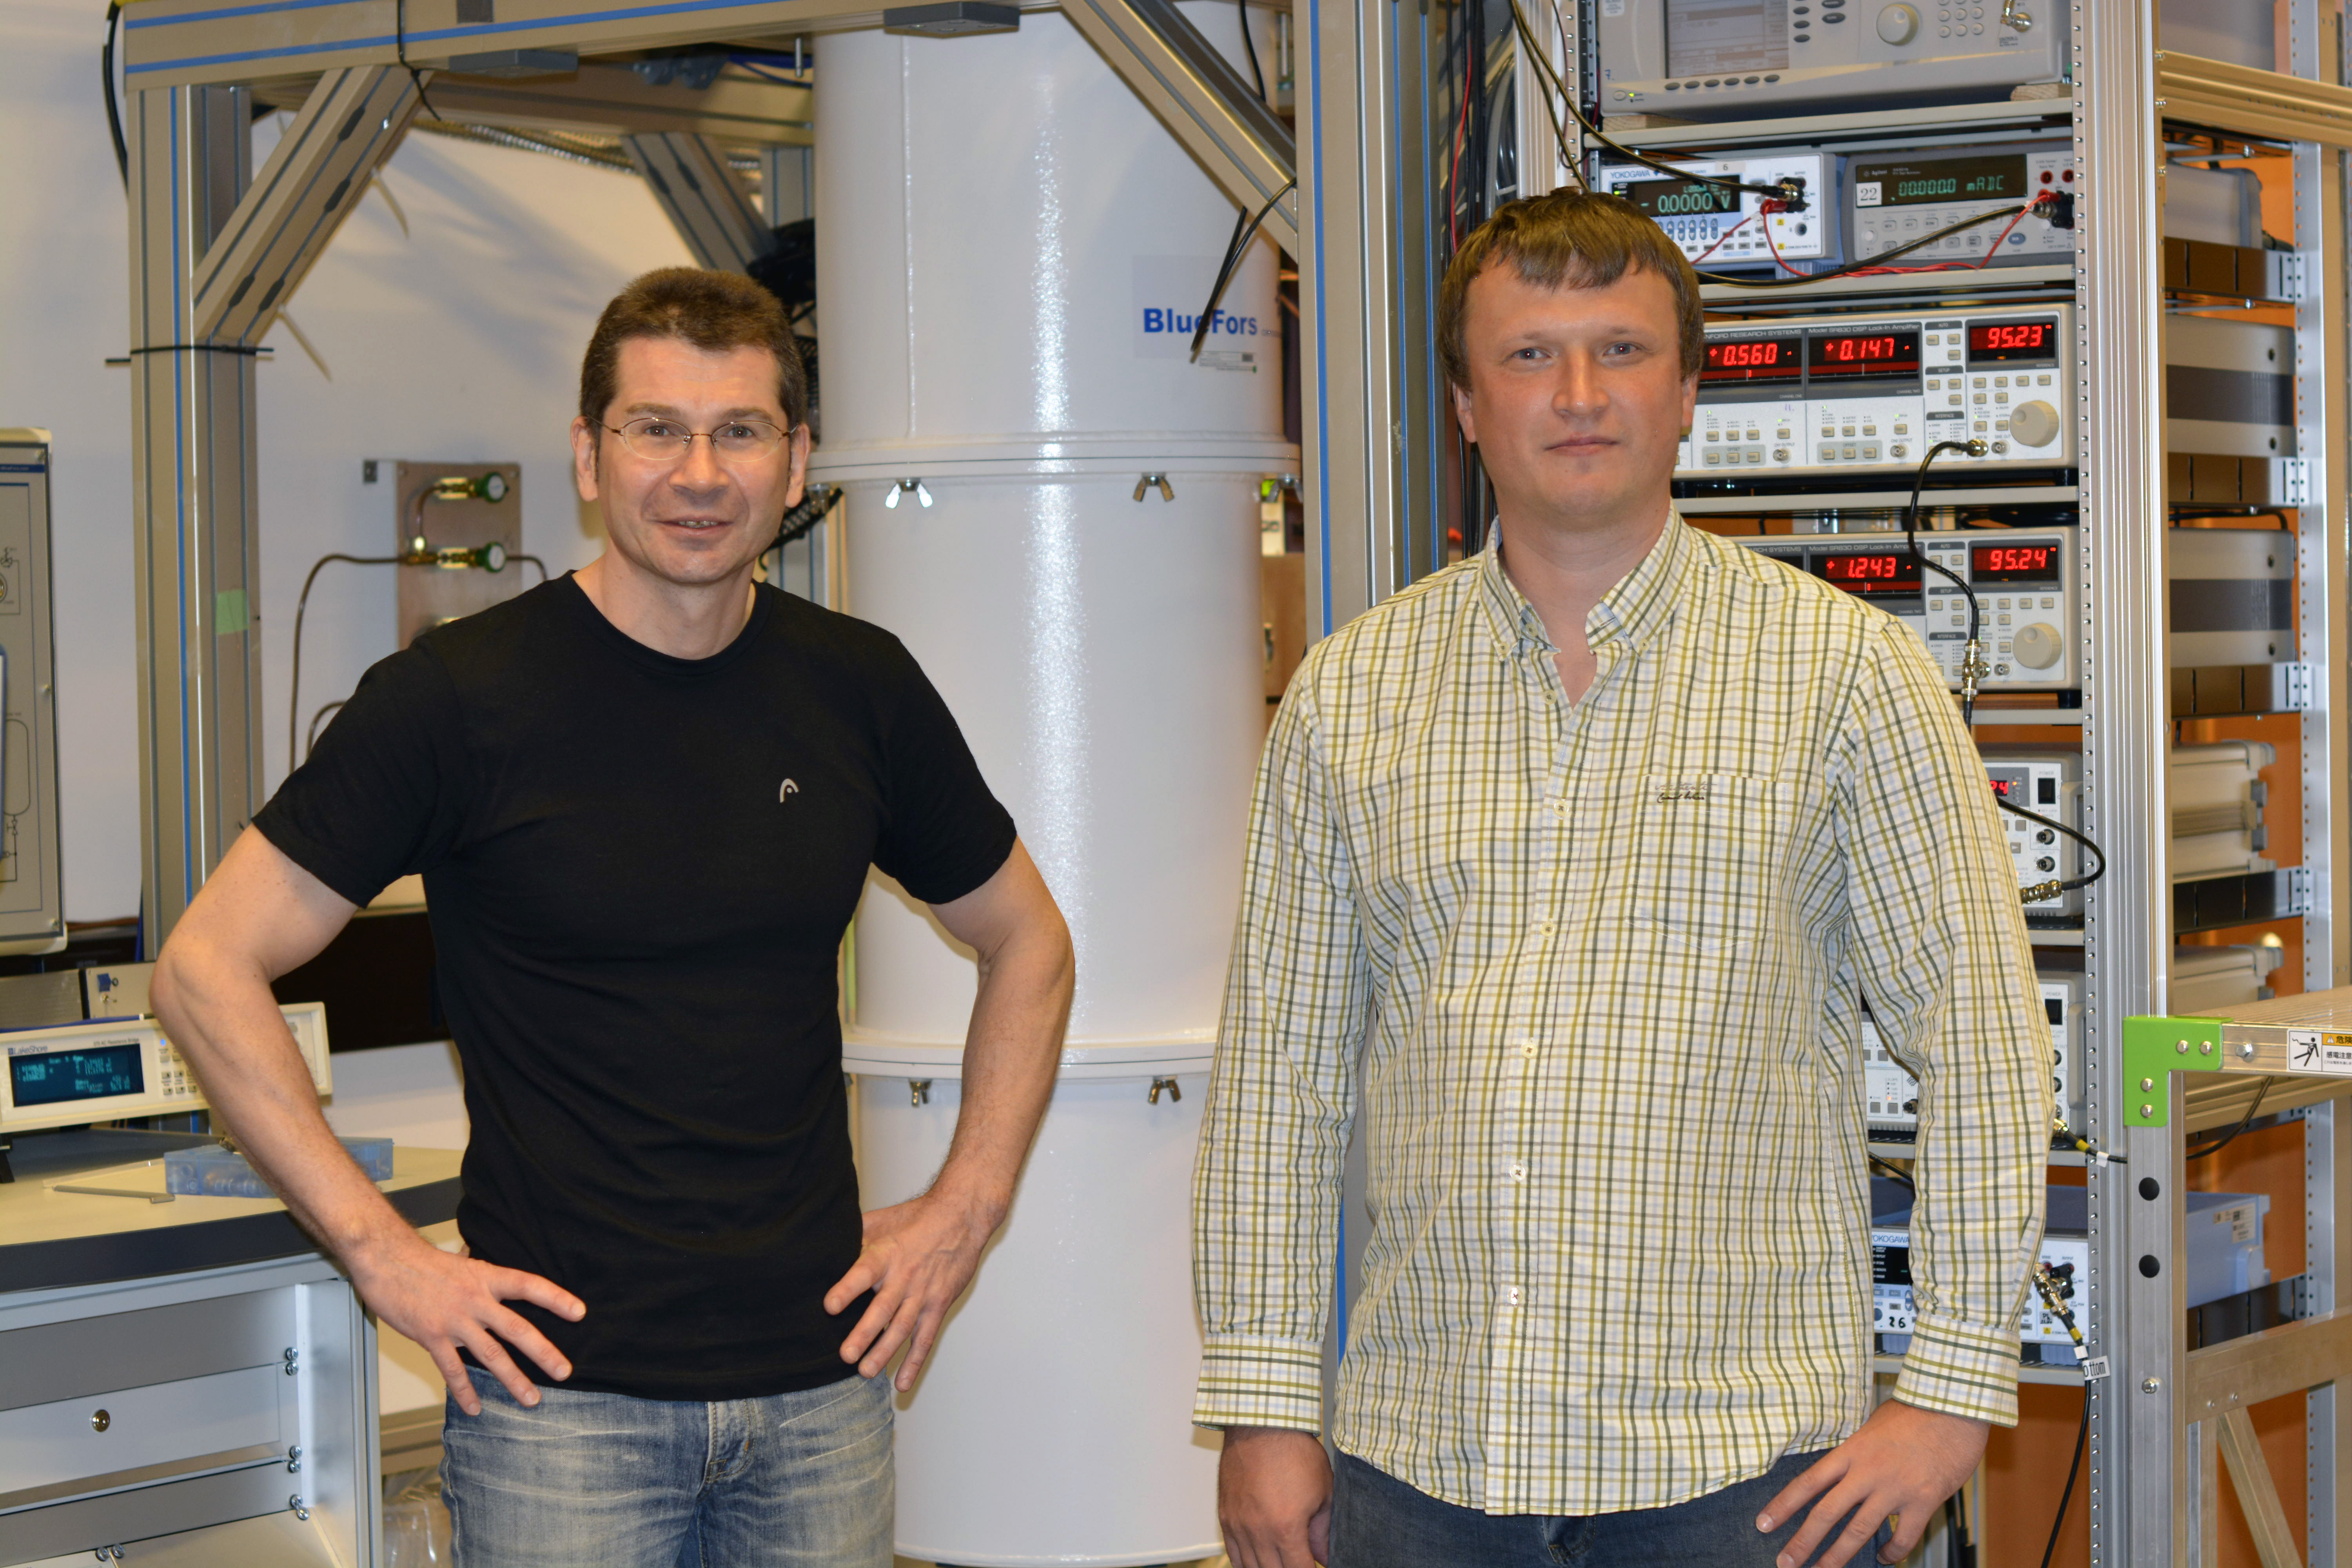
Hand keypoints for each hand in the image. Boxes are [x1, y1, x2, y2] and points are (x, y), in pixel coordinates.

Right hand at [348, 1227, 584, 1415]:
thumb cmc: (421, 1262)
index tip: (580, 1312)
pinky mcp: (432, 1337)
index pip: (530, 1286)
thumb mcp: (461, 1264)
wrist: (386, 1259)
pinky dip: (464, 1391)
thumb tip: (498, 1283)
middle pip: (518, 1328)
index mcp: (486, 1278)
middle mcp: (476, 1299)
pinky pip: (453, 1369)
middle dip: (544, 1353)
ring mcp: (455, 1320)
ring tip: (531, 1399)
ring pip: (491, 1355)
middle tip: (565, 1372)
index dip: (556, 1298)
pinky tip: (475, 1408)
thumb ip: (481, 1280)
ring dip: (513, 1380)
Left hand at [825, 1187, 1002, 1390]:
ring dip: (885, 1352)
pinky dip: (915, 1361)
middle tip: (846, 1356)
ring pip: (903, 1327)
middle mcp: (905, 1276)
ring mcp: (923, 1293)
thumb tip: (825, 1246)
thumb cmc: (918, 1217)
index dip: (848, 1288)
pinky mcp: (939, 1304)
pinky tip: (902, 1383)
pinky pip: (926, 1337)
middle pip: (884, 1308)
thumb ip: (855, 1235)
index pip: (865, 1271)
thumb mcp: (883, 1220)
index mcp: (887, 1253)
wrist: (962, 1216)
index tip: (830, 1306)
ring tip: (866, 1372)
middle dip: (865, 1333)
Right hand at [1219, 1426, 1330, 1567]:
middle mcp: (1259, 1532)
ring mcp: (1239, 1525)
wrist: (1262, 1424)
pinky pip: (1233, 1554)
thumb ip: (1324, 1531)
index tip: (1314, 1567)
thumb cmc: (1294, 1451)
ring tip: (1281, 1562)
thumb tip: (1326, 1556)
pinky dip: (1246, 1564)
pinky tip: (1258, 1562)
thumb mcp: (1323, 1492)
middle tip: (1298, 1562)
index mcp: (1287, 1528)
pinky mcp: (1226, 1517)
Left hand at [1756, 1400, 1987, 1566]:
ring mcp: (1894, 1488)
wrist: (1953, 1407)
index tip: (1764, 1524)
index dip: (1783, 1506)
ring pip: (1858, 1530)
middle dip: (1803, 1541)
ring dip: (1837, 1556)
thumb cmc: (1914, 1412)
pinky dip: (1892, 1552)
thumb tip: (1846, 1470)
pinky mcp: (1924, 1500)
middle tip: (1785, 1562)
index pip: (1808, 1483)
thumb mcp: (1872, 1426)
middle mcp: (1867, 1472)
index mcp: (1850, 1451)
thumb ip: (1857, 1452)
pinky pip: (1903, 1536)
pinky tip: (1884, 1559)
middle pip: (1827, 1513)